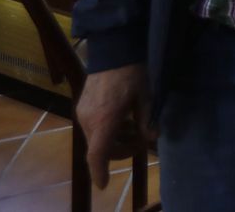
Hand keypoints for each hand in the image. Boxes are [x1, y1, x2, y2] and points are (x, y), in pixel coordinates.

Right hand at [78, 64, 151, 189]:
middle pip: (99, 149)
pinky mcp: (82, 106)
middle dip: (119, 151)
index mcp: (104, 120)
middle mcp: (88, 120)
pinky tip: (123, 120)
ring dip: (113, 141)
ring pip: (96, 139)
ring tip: (135, 129)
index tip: (104, 185)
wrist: (113, 49)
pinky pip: (93, 128)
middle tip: (141, 142)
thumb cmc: (132, 72)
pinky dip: (107, 131)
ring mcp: (83, 113)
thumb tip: (152, 137)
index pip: (97, 155)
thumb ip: (147, 120)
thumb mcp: (146, 96)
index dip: (100, 172)